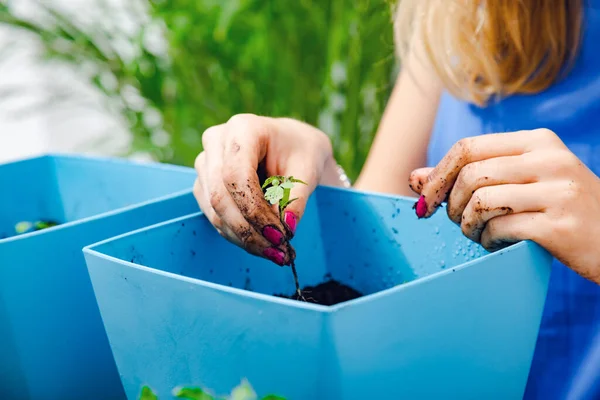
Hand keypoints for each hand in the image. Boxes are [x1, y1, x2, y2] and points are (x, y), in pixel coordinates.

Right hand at [194, 114, 336, 265]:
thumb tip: (287, 227)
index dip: (254, 210)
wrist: (291, 146)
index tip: (280, 235)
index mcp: (243, 128)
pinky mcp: (204, 184)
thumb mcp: (308, 171)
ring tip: (276, 253)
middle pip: (220, 196)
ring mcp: (205, 162)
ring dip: (244, 238)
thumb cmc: (300, 152)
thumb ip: (296, 198)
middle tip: (279, 251)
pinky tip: (262, 245)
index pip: (236, 175)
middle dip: (249, 230)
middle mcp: (216, 142)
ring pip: (215, 211)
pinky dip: (238, 236)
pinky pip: (214, 216)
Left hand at [409, 129, 599, 283]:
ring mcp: (559, 191)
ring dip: (467, 225)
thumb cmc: (559, 208)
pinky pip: (500, 228)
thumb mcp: (519, 182)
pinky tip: (495, 244)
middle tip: (456, 221)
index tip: (425, 200)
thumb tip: (414, 178)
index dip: (437, 174)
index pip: (468, 147)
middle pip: (471, 175)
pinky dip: (487, 240)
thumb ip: (468, 175)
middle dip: (451, 204)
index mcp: (537, 141)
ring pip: (481, 202)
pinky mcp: (560, 225)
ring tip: (476, 234)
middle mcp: (550, 159)